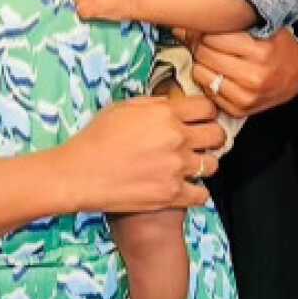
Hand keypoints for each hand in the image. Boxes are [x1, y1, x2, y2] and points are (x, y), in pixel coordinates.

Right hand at [59, 95, 225, 212]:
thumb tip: (172, 104)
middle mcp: (176, 138)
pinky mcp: (172, 194)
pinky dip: (197, 192)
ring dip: (204, 164)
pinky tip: (187, 188)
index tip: (203, 119)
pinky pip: (202, 194)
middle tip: (203, 142)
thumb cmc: (96, 139)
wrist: (80, 174)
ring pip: (213, 164)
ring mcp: (176, 168)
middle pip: (217, 135)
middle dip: (212, 137)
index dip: (207, 113)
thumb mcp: (123, 108)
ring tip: (192, 166)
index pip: (207, 108)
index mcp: (166, 113)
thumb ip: (154, 104)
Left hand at [191, 27, 297, 116]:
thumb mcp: (263, 28)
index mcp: (261, 52)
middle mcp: (253, 76)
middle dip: (202, 46)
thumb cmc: (278, 47)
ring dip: (202, 64)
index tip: (211, 31)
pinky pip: (209, 93)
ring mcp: (246, 97)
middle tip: (208, 43)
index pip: (214, 37)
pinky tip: (218, 74)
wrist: (297, 75)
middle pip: (206, 55)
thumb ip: (230, 24)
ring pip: (202, 75)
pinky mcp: (240, 111)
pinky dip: (209, 82)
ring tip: (212, 58)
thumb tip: (184, 26)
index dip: (209, 32)